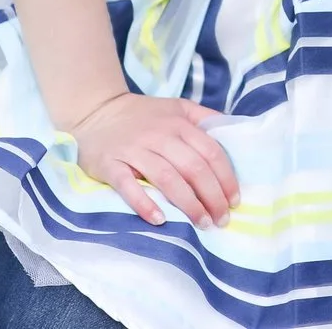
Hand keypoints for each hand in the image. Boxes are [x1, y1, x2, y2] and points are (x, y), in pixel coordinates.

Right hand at [70, 91, 237, 227]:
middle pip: (193, 168)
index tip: (234, 201)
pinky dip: (144, 204)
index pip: (210, 152)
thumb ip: (204, 118)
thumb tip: (235, 132)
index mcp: (179, 123)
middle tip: (221, 220)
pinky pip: (128, 186)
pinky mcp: (110, 164)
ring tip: (201, 223)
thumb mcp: (177, 107)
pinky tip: (159, 220)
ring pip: (167, 178)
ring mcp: (134, 150)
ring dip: (188, 204)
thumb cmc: (144, 115)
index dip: (226, 178)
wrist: (96, 111)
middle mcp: (159, 135)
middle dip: (212, 197)